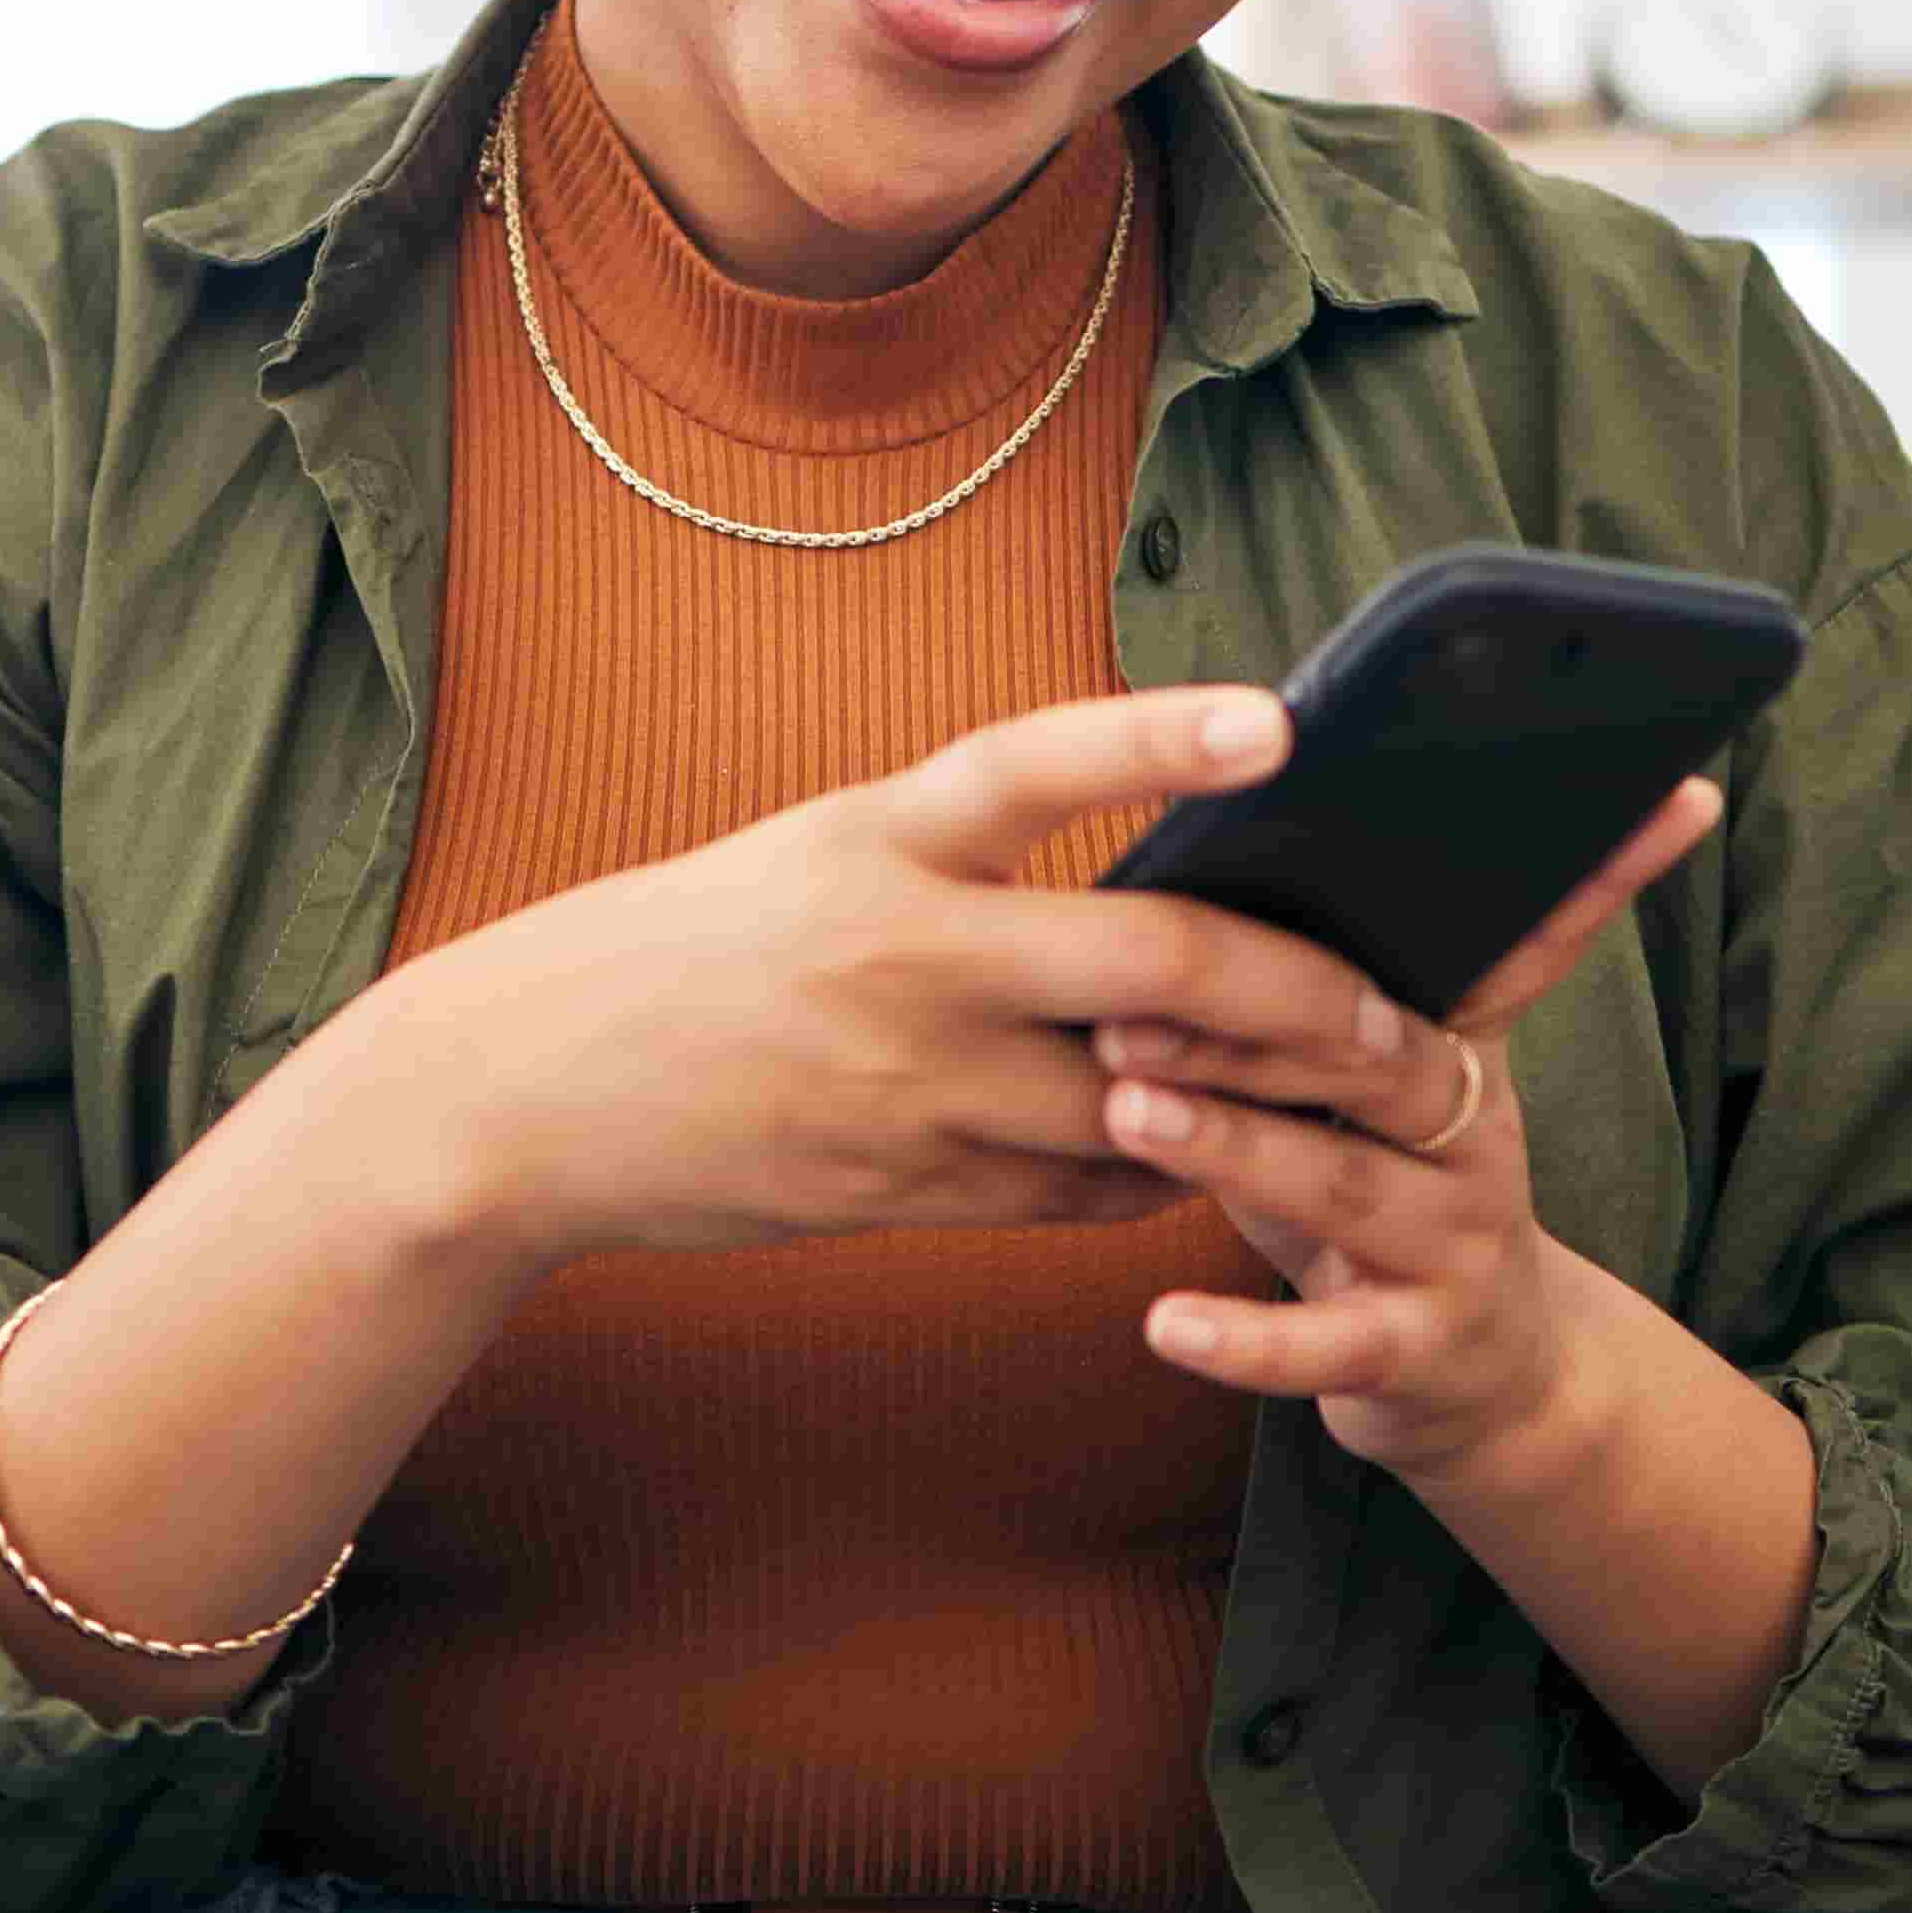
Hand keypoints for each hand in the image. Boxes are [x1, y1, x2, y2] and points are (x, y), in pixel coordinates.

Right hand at [349, 681, 1416, 1271]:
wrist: (520, 1099)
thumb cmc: (681, 956)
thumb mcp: (812, 859)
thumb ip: (962, 862)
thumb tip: (1133, 891)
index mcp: (875, 840)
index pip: (1036, 762)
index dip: (1158, 735)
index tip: (1278, 722)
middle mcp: (903, 957)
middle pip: (1150, 967)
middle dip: (1296, 999)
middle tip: (1392, 1016)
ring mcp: (908, 1086)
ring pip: (1138, 1102)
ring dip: (1246, 1104)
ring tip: (1343, 1095)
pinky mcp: (903, 1190)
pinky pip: (1077, 1189)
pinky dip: (1151, 1168)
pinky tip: (1190, 1154)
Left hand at [1087, 772, 1721, 1472]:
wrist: (1491, 1380)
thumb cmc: (1381, 1199)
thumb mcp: (1364, 1095)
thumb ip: (1300, 1005)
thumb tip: (1176, 888)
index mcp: (1462, 1049)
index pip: (1525, 943)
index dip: (1597, 872)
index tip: (1670, 791)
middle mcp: (1476, 1136)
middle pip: (1384, 1058)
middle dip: (1259, 1022)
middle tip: (1137, 992)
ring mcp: (1457, 1245)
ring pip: (1348, 1186)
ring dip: (1233, 1147)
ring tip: (1129, 1109)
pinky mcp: (1420, 1349)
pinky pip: (1331, 1346)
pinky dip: (1247, 1339)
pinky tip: (1168, 1324)